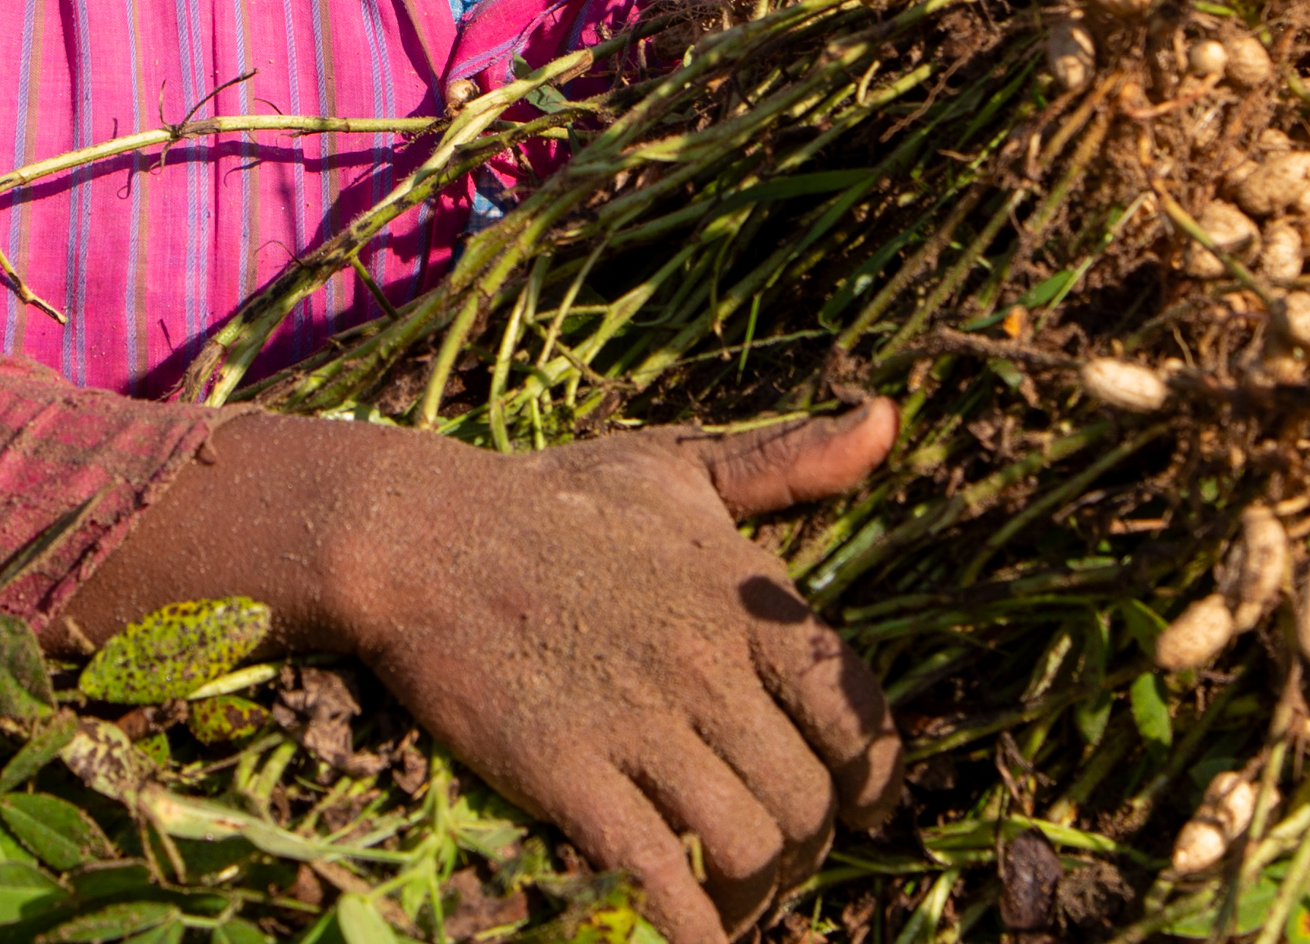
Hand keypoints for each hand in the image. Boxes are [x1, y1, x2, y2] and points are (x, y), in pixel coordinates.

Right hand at [61, 401, 902, 943]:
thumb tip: (888, 418)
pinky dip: (692, 926)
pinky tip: (690, 932)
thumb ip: (789, 462)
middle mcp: (708, 666)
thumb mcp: (679, 468)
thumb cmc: (553, 500)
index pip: (859, 714)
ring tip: (733, 897)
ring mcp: (640, 724)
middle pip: (809, 801)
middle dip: (806, 849)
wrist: (420, 535)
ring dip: (753, 894)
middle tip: (775, 858)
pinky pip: (664, 879)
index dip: (873, 777)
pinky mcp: (570, 775)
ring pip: (751, 849)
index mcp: (746, 602)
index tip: (859, 804)